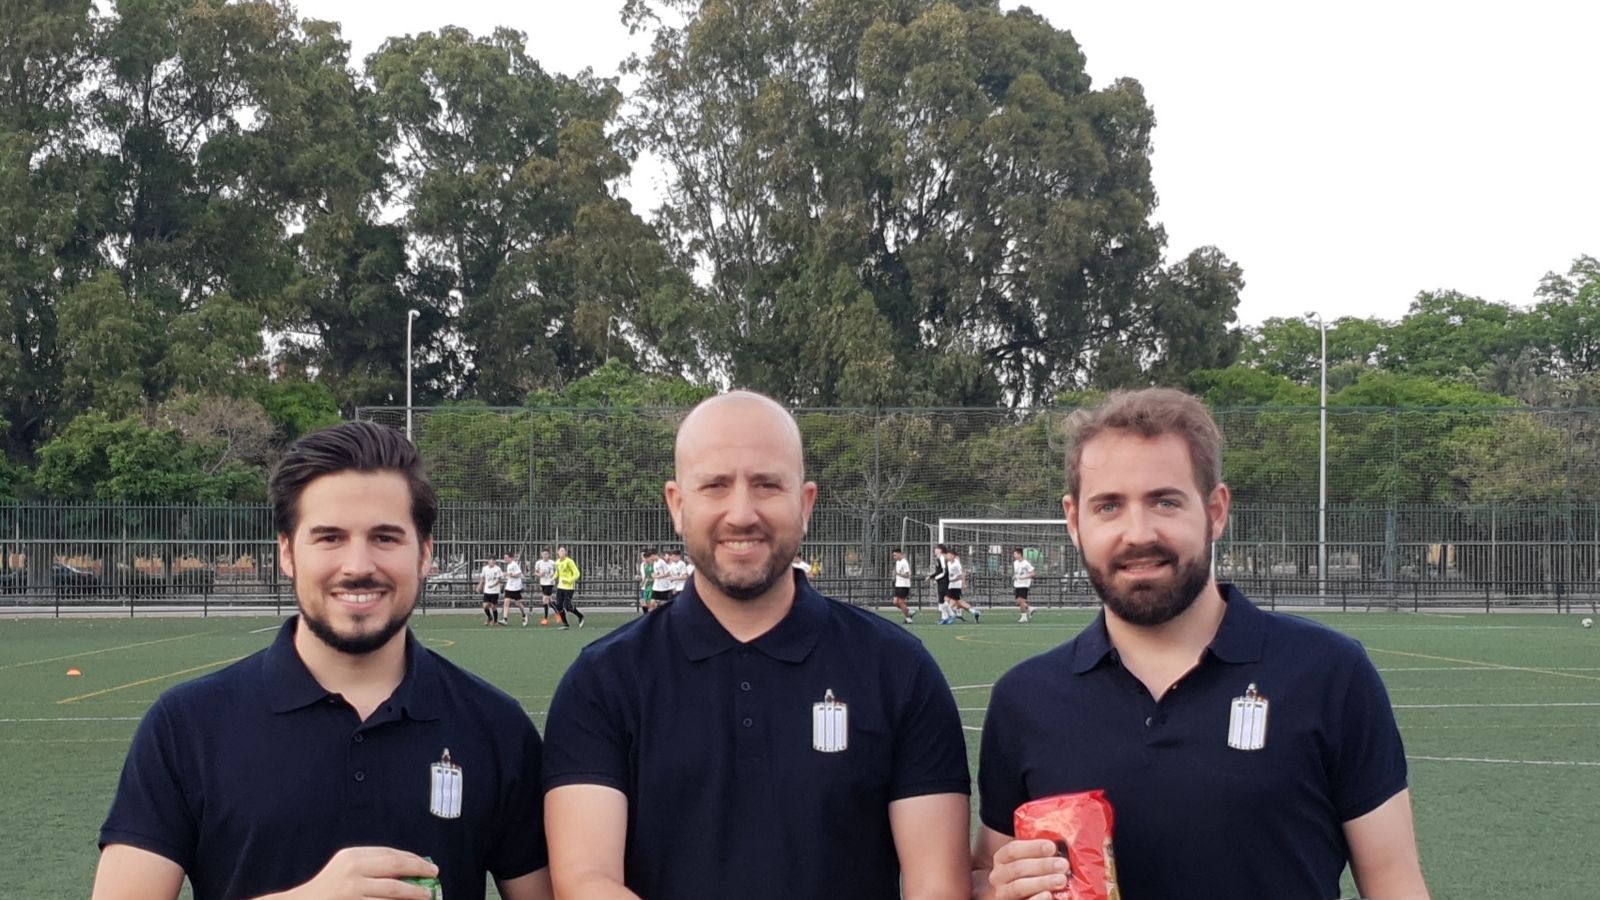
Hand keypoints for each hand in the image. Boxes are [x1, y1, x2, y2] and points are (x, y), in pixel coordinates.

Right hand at [276, 847, 437, 899]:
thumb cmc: (329, 888)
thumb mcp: (346, 868)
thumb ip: (372, 865)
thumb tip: (410, 867)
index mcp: (352, 856)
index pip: (390, 853)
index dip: (413, 858)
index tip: (427, 864)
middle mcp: (352, 870)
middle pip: (395, 866)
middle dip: (419, 869)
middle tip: (434, 874)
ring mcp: (352, 891)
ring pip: (393, 890)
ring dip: (414, 892)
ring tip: (426, 894)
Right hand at [987, 839, 1068, 899]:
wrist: (1025, 896)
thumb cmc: (1031, 875)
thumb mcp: (1031, 862)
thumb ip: (1040, 854)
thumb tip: (1060, 844)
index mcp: (1001, 859)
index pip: (1013, 849)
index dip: (1033, 847)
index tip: (1052, 847)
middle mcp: (998, 876)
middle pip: (1018, 868)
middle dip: (1042, 865)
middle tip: (1063, 865)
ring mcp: (1003, 894)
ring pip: (1018, 887)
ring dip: (1042, 882)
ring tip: (1061, 880)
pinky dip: (1036, 899)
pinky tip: (1048, 895)